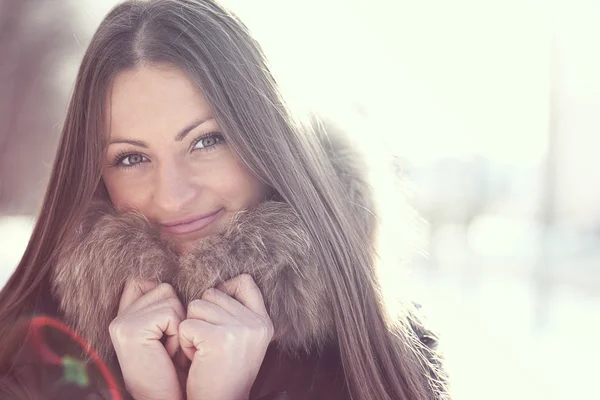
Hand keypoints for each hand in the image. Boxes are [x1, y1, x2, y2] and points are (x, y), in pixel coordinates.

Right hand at [109, 280, 185, 399]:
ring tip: (169, 351)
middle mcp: (119, 318)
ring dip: (179, 325)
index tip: (169, 324)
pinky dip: (177, 334)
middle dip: (177, 315)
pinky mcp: (132, 330)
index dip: (164, 297)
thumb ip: (161, 306)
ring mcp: (123, 323)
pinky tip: (167, 355)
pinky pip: (171, 315)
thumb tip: (174, 279)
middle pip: (164, 288)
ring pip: (170, 298)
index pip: (142, 281)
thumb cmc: (174, 369)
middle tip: (169, 346)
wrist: (166, 399)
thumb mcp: (166, 333)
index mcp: (124, 316)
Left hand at [180, 274, 273, 399]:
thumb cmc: (224, 374)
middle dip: (202, 316)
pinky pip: (186, 325)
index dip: (224, 289)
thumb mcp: (244, 340)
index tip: (215, 313)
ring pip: (197, 306)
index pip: (245, 281)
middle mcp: (255, 323)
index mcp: (264, 322)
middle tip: (209, 344)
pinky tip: (196, 359)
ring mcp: (239, 329)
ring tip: (204, 351)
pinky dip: (184, 343)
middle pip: (212, 293)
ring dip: (192, 328)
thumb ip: (238, 312)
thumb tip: (217, 285)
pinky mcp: (218, 338)